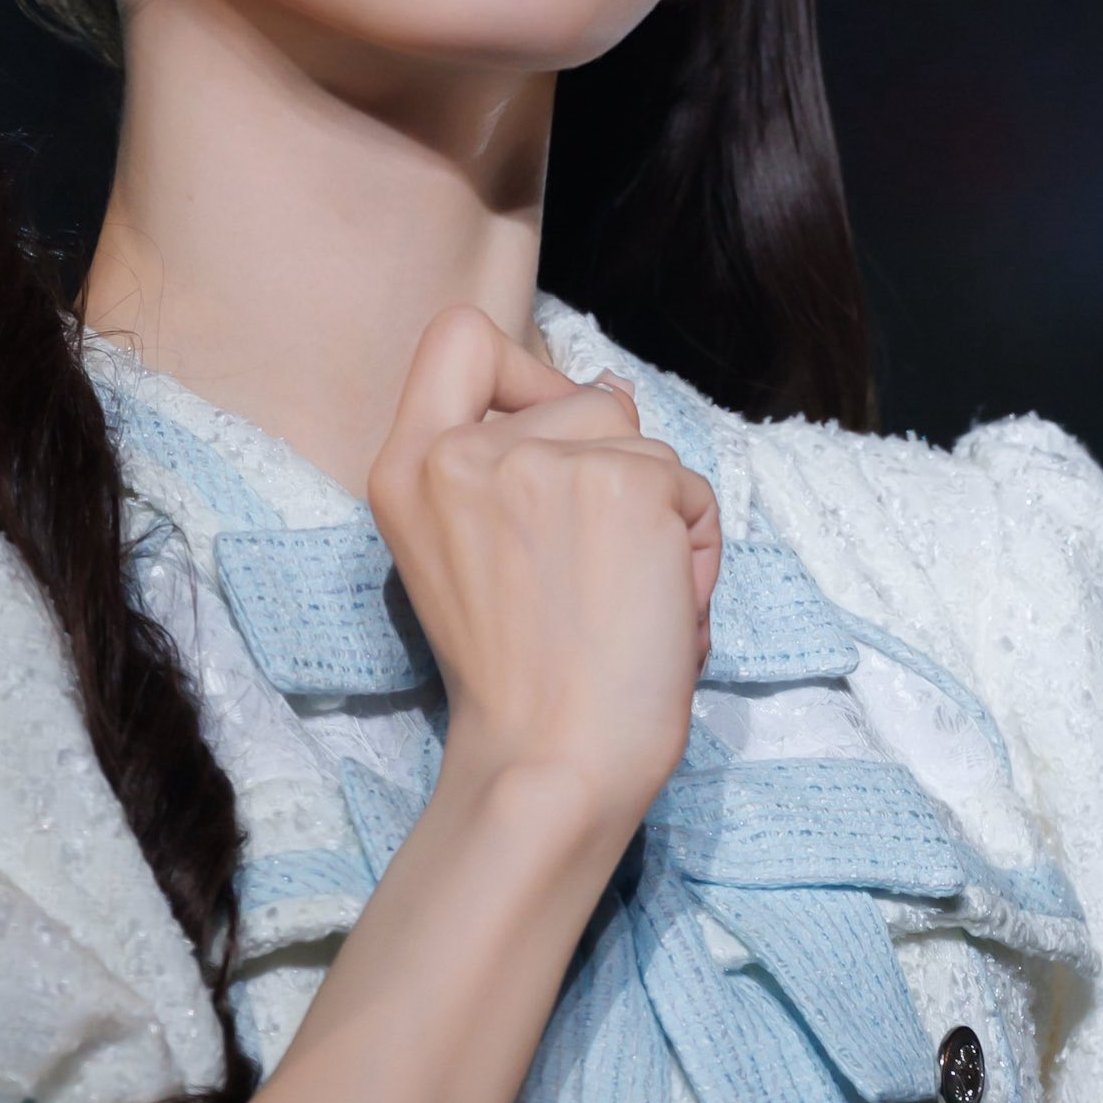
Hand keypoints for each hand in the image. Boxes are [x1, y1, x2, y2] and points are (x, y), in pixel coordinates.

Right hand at [370, 306, 719, 843]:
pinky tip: (660, 615)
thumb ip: (517, 466)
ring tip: (630, 606)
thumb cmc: (523, 687)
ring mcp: (542, 461)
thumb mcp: (471, 558)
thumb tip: (607, 386)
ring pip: (644, 443)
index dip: (522, 369)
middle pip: (580, 398)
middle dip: (614, 476)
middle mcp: (463, 452)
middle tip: (595, 579)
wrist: (552, 764)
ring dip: (662, 520)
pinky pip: (690, 488)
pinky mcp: (623, 482)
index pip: (458, 338)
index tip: (548, 433)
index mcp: (407, 469)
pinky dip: (696, 552)